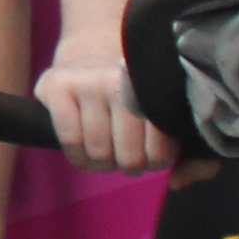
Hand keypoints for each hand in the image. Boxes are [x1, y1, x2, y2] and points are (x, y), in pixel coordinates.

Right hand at [38, 54, 173, 175]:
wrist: (90, 56)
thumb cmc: (131, 96)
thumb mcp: (160, 112)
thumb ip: (180, 149)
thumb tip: (178, 182)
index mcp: (155, 88)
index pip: (159, 151)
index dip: (155, 162)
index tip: (151, 152)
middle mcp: (121, 79)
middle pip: (128, 157)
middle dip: (128, 165)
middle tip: (126, 155)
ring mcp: (88, 80)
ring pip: (99, 152)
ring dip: (102, 164)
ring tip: (106, 154)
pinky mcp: (59, 85)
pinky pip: (71, 141)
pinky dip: (77, 157)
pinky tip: (83, 153)